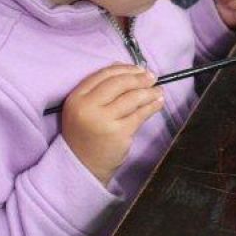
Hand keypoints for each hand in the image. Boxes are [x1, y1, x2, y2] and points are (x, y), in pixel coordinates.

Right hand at [62, 64, 163, 185]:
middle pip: (119, 83)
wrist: (82, 167)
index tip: (139, 69)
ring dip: (149, 91)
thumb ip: (98, 90)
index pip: (103, 74)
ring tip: (158, 90)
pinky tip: (158, 103)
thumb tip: (127, 70)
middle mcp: (88, 107)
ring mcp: (104, 120)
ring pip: (132, 98)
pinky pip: (140, 114)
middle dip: (139, 78)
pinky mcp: (119, 133)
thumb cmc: (86, 134)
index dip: (124, 68)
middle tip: (152, 77)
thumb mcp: (83, 109)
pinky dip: (152, 106)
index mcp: (76, 97)